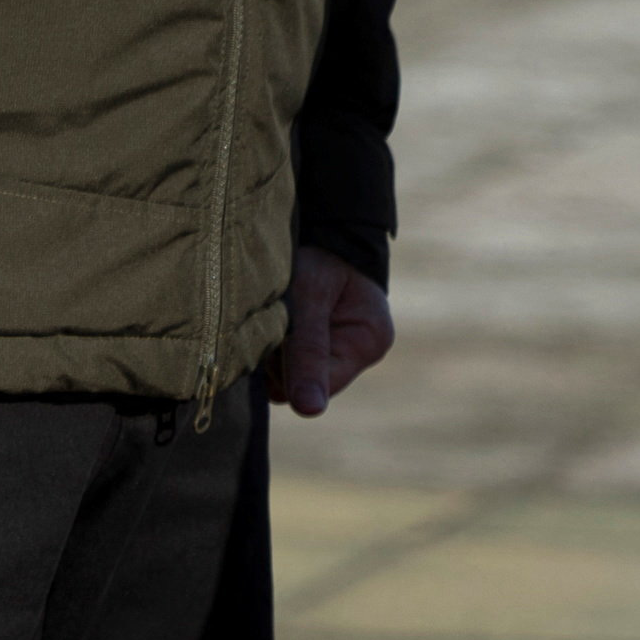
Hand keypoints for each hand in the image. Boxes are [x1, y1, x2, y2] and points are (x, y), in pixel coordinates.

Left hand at [269, 245, 395, 414]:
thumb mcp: (309, 297)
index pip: (323, 384)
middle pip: (304, 383)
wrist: (317, 229)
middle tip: (276, 316)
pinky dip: (270, 346)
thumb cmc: (318, 256)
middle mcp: (356, 352)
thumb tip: (309, 411)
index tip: (278, 332)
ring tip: (275, 311)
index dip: (292, 367)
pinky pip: (283, 365)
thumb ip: (308, 352)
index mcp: (368, 341)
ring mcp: (335, 350)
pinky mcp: (313, 345)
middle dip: (281, 357)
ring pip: (288, 377)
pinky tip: (271, 321)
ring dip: (272, 351)